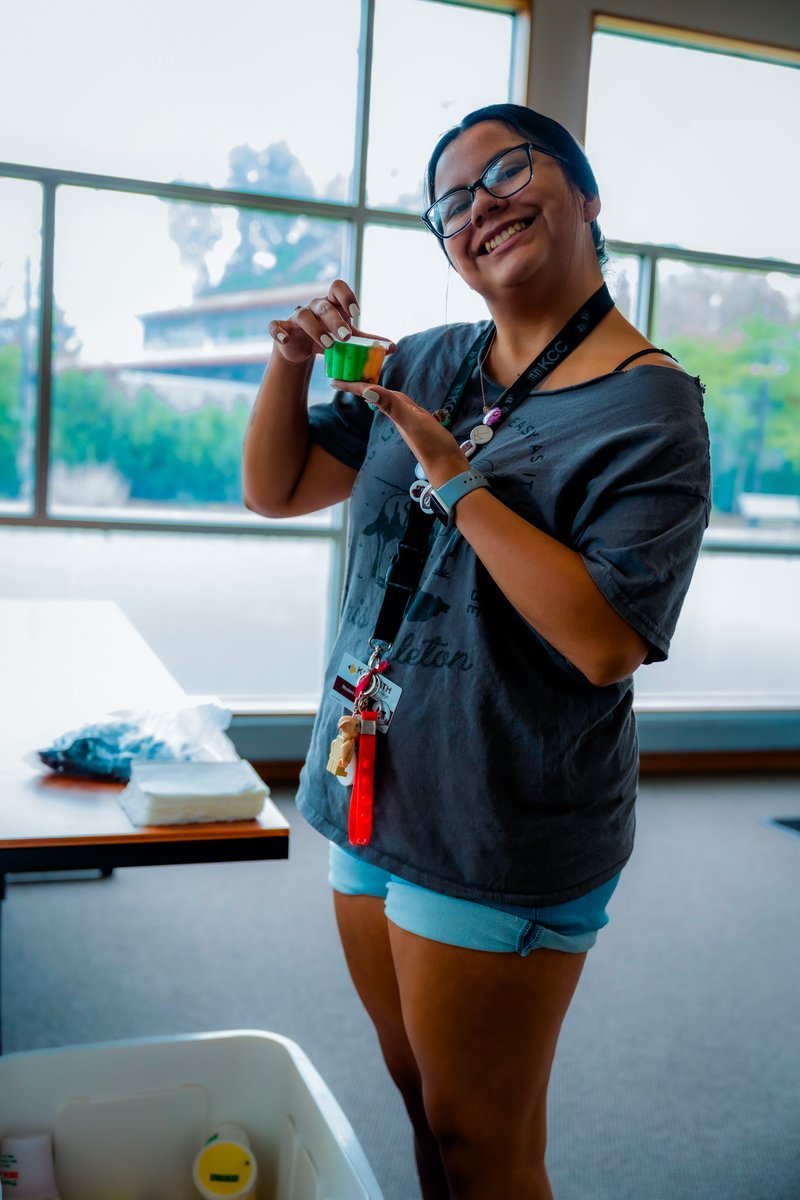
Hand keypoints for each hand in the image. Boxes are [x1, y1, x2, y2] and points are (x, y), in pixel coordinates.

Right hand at [268, 278, 395, 364]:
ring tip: (329, 345)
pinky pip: (275, 325)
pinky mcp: (283, 329)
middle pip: (324, 306)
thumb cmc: (328, 338)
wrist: (301, 349)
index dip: (346, 296)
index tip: (356, 314)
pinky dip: (279, 331)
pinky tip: (286, 339)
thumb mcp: (348, 340)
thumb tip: (393, 346)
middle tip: (346, 337)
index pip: (337, 287)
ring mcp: (296, 317)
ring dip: (316, 330)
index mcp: (331, 304)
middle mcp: (314, 306)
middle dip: (335, 321)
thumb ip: (367, 342)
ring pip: (304, 315)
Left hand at [332, 380, 469, 488]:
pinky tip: (394, 400)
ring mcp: (408, 420)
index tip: (333, 381)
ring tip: (365, 381)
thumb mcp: (412, 422)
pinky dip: (394, 399)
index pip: (368, 394)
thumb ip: (392, 406)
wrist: (448, 467)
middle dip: (359, 384)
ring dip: (376, 390)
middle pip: (375, 395)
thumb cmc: (431, 445)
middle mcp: (398, 415)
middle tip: (345, 374)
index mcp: (393, 412)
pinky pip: (401, 406)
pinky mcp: (419, 424)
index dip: (352, 386)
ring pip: (387, 400)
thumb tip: (367, 392)